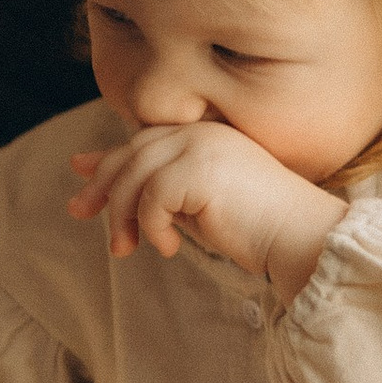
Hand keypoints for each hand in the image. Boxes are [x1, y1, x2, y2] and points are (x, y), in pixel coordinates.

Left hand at [68, 120, 345, 303]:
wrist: (301, 236)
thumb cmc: (257, 227)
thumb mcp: (198, 204)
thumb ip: (160, 189)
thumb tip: (110, 181)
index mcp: (205, 135)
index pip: (143, 140)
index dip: (108, 160)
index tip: (82, 181)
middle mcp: (201, 133)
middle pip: (131, 154)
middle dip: (102, 186)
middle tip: (80, 214)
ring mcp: (200, 147)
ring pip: (133, 177)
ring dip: (122, 216)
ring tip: (126, 249)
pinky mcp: (199, 170)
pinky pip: (151, 198)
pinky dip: (151, 227)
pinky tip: (170, 248)